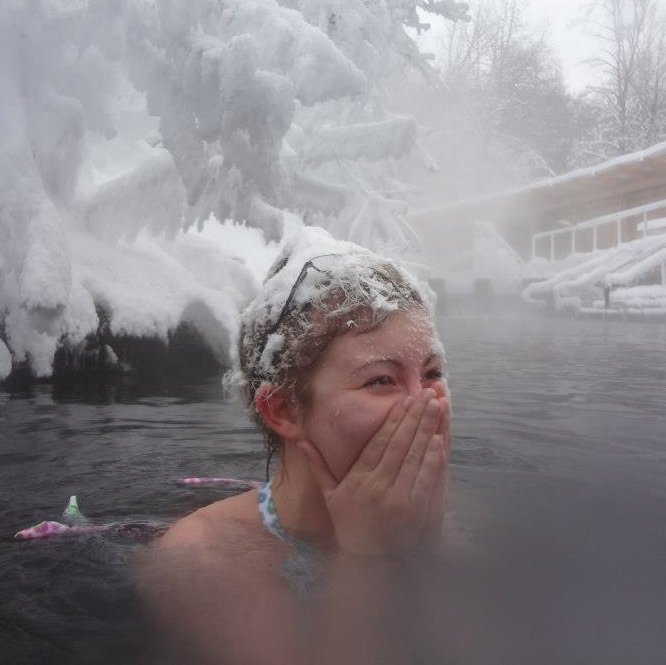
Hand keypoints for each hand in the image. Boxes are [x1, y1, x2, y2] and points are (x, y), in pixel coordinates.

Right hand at [298, 388, 449, 554]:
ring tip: (438, 405)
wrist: (373, 565)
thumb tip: (301, 440)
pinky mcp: (419, 511)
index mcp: (359, 481)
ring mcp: (401, 500)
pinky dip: (435, 458)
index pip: (380, 443)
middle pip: (401, 444)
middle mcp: (380, 488)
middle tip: (427, 392)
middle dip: (416, 415)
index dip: (394, 419)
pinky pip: (428, 478)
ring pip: (417, 457)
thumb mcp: (331, 497)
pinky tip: (440, 438)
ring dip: (429, 429)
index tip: (405, 399)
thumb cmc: (351, 526)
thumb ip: (318, 466)